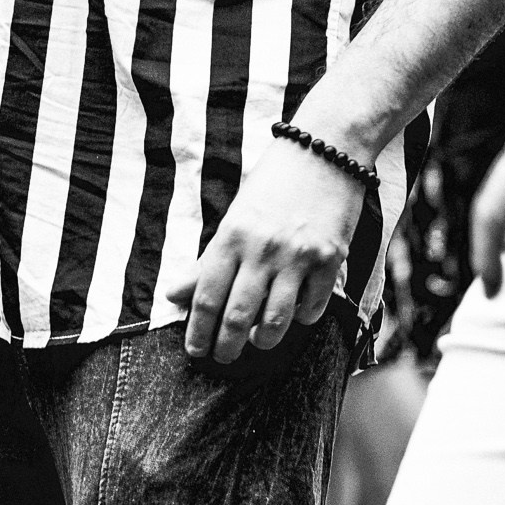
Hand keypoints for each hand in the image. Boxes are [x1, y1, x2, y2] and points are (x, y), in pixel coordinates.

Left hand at [164, 139, 364, 363]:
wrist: (327, 148)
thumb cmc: (275, 180)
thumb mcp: (236, 215)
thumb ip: (207, 259)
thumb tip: (173, 294)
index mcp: (233, 235)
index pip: (206, 297)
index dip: (197, 331)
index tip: (194, 350)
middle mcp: (263, 249)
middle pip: (237, 317)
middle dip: (226, 346)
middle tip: (222, 357)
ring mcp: (299, 256)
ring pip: (275, 321)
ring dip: (263, 340)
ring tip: (256, 341)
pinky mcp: (330, 259)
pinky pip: (312, 308)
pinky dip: (301, 318)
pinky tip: (295, 313)